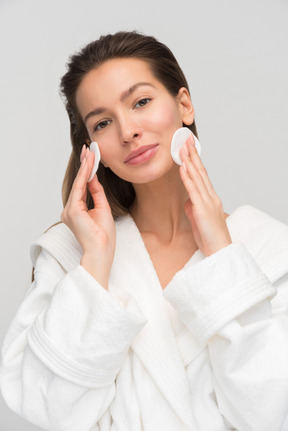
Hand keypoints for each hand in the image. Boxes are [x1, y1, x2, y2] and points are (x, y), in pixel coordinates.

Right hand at [61, 145, 115, 287]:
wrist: (102, 251)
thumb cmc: (104, 236)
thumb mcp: (103, 209)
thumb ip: (97, 193)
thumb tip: (94, 178)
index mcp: (77, 212)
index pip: (82, 187)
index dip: (87, 172)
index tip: (90, 158)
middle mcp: (70, 210)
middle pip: (79, 183)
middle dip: (84, 165)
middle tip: (88, 149)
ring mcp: (69, 211)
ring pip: (79, 183)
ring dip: (85, 166)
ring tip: (90, 152)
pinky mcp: (72, 211)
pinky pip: (80, 189)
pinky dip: (85, 175)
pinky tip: (89, 164)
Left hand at [179, 134, 231, 256]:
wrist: (219, 251)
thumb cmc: (210, 237)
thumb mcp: (198, 219)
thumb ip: (194, 207)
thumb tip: (188, 200)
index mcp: (210, 198)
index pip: (202, 175)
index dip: (196, 160)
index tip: (189, 148)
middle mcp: (211, 197)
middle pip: (201, 171)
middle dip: (193, 154)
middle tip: (186, 140)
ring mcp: (207, 202)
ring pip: (197, 177)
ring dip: (189, 161)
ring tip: (183, 148)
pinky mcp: (202, 209)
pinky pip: (193, 190)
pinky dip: (188, 177)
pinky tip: (184, 167)